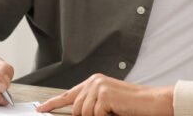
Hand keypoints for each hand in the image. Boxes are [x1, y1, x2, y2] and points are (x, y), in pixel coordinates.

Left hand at [37, 74, 173, 115]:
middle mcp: (94, 81)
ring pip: (84, 114)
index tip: (41, 109)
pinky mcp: (104, 94)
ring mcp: (98, 86)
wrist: (152, 102)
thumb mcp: (107, 104)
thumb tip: (76, 113)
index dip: (52, 103)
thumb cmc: (132, 106)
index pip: (68, 94)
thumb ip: (91, 105)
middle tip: (107, 113)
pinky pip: (95, 115)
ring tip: (113, 112)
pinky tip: (116, 111)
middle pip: (75, 109)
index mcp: (94, 81)